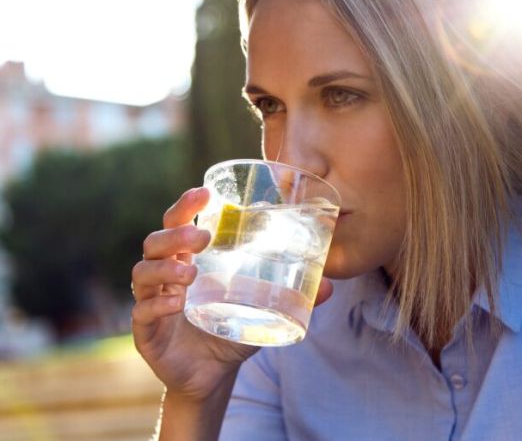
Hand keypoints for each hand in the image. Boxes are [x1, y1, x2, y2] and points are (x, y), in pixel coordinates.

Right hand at [131, 187, 334, 401]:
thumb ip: (292, 296)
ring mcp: (151, 301)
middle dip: (176, 233)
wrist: (213, 377)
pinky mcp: (147, 331)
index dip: (185, 205)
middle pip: (155, 241)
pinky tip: (177, 302)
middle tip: (203, 237)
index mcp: (188, 259)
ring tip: (191, 272)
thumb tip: (331, 286)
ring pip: (143, 272)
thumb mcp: (262, 310)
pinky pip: (142, 311)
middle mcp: (165, 275)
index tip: (204, 192)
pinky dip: (158, 304)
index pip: (177, 223)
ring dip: (166, 267)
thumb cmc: (232, 332)